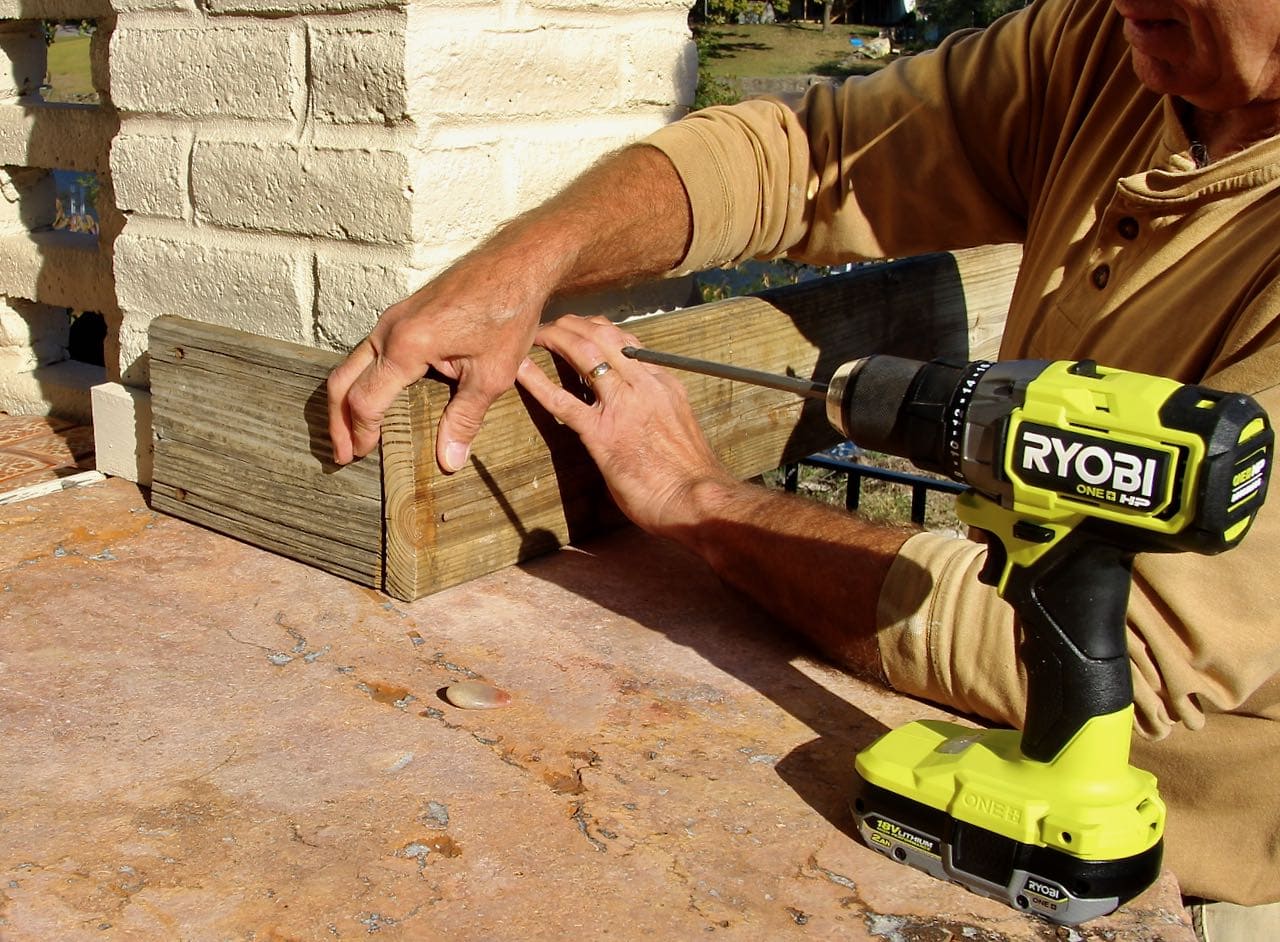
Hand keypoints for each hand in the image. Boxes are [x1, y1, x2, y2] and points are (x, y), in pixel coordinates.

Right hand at [326, 251, 549, 469]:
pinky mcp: (404, 313)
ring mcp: (394, 317)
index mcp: (406, 345)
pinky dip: (363, 379)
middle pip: (342, 380)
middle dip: (338, 420)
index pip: (366, 400)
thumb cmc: (507, 313)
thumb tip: (448, 461)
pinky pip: (371, 350)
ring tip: (352, 431)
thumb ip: (464, 418)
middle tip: (342, 453)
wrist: (516, 264)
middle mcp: (390, 328)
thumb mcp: (492, 374)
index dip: (361, 432)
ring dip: (347, 399)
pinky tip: (377, 397)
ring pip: (353, 363)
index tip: (361, 456)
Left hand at [516, 315, 737, 536]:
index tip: (582, 328)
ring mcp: (622, 407)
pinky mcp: (602, 435)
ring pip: (584, 355)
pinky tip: (520, 370)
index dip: (599, 330)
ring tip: (537, 335)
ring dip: (556, 339)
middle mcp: (643, 385)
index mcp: (663, 383)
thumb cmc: (691, 474)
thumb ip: (658, 411)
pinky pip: (562, 401)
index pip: (628, 341)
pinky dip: (537, 382)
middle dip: (573, 325)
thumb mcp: (679, 427)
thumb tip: (641, 413)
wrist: (699, 500)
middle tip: (552, 325)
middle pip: (604, 336)